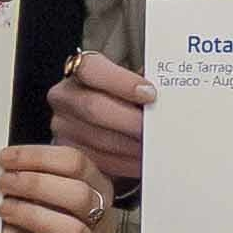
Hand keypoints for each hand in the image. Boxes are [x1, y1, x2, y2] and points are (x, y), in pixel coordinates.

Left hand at [0, 142, 114, 232]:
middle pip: (79, 195)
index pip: (76, 163)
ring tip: (4, 208)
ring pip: (70, 231)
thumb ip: (40, 175)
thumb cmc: (49, 224)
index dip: (38, 157)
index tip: (6, 158)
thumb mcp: (53, 196)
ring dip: (31, 214)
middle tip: (4, 182)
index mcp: (99, 190)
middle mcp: (101, 221)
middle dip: (35, 184)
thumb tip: (7, 160)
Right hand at [51, 51, 150, 185]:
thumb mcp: (126, 82)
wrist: (96, 118)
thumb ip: (142, 83)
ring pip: (98, 140)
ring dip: (133, 147)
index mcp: (78, 70)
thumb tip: (170, 94)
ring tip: (158, 147)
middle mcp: (64, 97)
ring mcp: (62, 127)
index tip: (150, 93)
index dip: (121, 81)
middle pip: (94, 108)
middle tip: (159, 129)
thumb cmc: (118, 97)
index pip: (91, 69)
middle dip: (131, 121)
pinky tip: (144, 160)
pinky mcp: (70, 154)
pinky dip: (126, 163)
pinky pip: (99, 162)